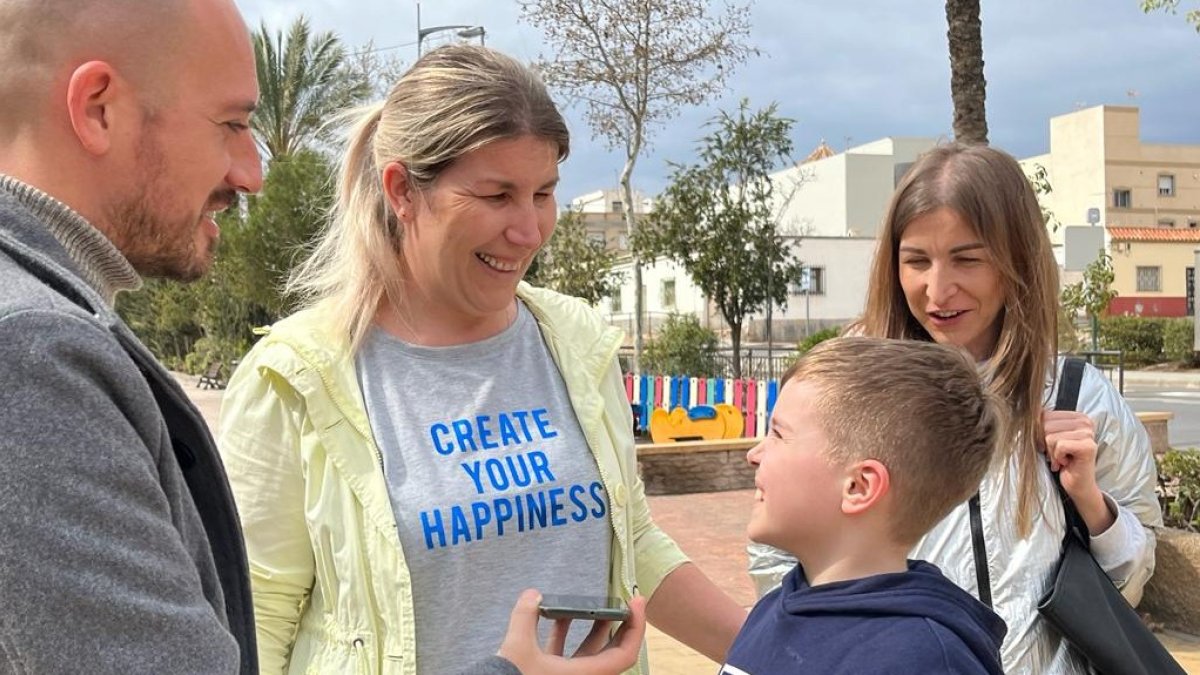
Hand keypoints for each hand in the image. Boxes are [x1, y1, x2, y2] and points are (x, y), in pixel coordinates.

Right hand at [497, 589, 646, 674]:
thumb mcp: (517, 647)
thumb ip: (525, 617)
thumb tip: (532, 594)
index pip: (625, 654)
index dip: (635, 628)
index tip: (636, 603)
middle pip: (613, 650)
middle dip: (618, 623)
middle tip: (622, 600)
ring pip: (590, 651)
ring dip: (593, 627)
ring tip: (591, 603)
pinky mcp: (553, 674)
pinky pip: (568, 654)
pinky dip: (566, 635)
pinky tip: (555, 615)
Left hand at [1042, 410, 1112, 533]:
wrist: (1077, 484)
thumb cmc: (1061, 461)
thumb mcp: (1049, 438)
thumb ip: (1043, 424)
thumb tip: (1027, 414)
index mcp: (1076, 416)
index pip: (1044, 415)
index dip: (1039, 433)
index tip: (1049, 445)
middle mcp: (1084, 422)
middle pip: (1046, 425)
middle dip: (1045, 443)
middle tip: (1055, 454)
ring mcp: (1088, 433)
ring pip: (1050, 437)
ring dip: (1051, 452)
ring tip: (1061, 459)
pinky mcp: (1088, 446)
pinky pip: (1059, 446)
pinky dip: (1057, 457)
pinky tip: (1065, 463)